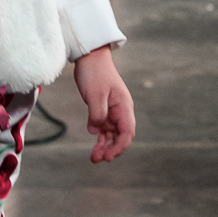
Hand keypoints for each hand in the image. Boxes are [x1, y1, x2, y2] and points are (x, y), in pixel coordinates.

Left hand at [72, 45, 135, 161]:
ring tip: (93, 158)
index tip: (108, 156)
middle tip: (97, 159)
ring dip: (104, 146)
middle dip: (111, 149)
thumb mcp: (95, 94)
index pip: (127, 132)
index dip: (119, 147)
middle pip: (120, 136)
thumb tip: (97, 131)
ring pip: (112, 134)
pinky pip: (104, 128)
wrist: (90, 57)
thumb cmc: (95, 73)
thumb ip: (97, 114)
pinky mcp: (103, 109)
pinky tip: (93, 142)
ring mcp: (112, 111)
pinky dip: (100, 137)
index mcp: (124, 106)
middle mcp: (121, 111)